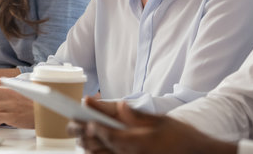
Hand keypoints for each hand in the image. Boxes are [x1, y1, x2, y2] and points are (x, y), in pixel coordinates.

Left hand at [68, 98, 237, 153]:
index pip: (109, 135)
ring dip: (89, 145)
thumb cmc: (181, 136)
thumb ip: (136, 115)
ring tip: (80, 133)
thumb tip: (119, 104)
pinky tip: (95, 145)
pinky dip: (101, 152)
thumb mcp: (160, 120)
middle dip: (84, 135)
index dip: (93, 127)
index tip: (84, 118)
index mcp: (139, 143)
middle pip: (100, 148)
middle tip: (71, 124)